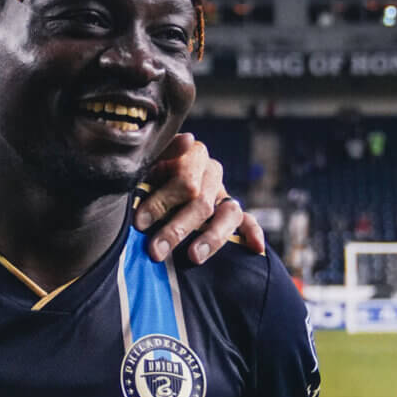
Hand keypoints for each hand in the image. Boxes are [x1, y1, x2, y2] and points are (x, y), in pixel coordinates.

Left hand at [136, 131, 264, 263]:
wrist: (154, 176)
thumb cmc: (146, 171)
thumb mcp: (148, 160)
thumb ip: (164, 150)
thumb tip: (187, 140)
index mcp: (193, 155)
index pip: (184, 181)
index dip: (161, 203)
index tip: (140, 223)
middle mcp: (212, 173)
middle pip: (202, 203)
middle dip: (177, 229)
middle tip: (155, 251)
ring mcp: (223, 193)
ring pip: (228, 215)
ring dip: (211, 238)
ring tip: (193, 257)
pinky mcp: (231, 211)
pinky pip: (248, 221)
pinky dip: (253, 234)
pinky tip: (256, 248)